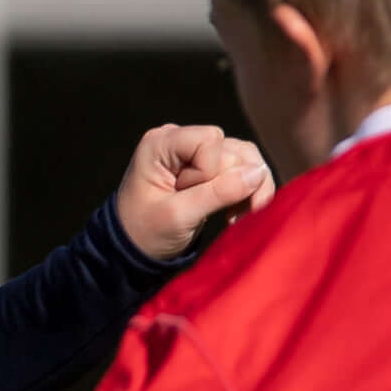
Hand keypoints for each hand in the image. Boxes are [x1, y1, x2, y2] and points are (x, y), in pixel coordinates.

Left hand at [112, 121, 273, 261]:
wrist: (133, 251)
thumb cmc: (144, 233)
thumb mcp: (178, 216)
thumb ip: (218, 193)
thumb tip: (258, 172)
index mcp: (162, 142)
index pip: (210, 140)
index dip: (210, 171)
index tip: (187, 198)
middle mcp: (182, 140)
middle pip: (231, 149)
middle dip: (231, 185)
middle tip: (214, 214)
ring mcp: (197, 153)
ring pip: (244, 157)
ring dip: (248, 189)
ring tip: (236, 218)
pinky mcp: (210, 168)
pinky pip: (243, 169)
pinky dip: (247, 192)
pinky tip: (237, 214)